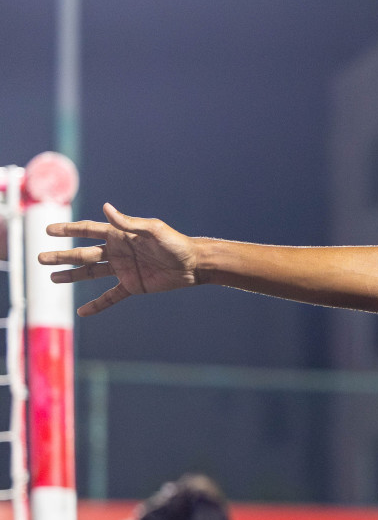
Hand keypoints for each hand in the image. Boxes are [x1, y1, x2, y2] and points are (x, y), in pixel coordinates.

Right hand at [38, 203, 200, 315]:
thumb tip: (105, 207)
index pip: (87, 231)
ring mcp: (123, 269)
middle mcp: (117, 251)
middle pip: (83, 253)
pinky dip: (97, 304)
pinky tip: (82, 312)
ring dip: (71, 276)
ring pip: (91, 273)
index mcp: (119, 235)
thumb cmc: (175, 243)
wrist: (193, 265)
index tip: (48, 230)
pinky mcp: (132, 285)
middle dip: (61, 256)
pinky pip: (111, 296)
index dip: (68, 229)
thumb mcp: (153, 230)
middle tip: (40, 258)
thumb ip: (129, 222)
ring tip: (51, 278)